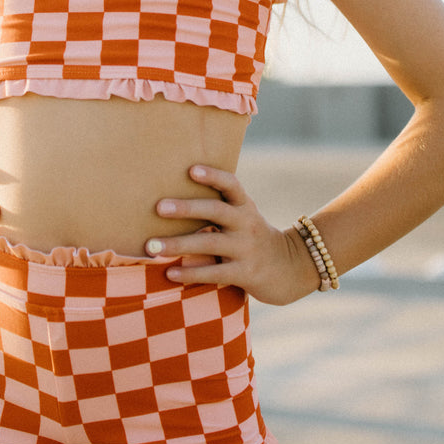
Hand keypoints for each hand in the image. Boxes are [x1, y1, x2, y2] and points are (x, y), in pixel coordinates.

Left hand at [145, 164, 313, 305]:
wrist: (292, 268)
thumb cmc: (252, 238)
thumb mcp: (243, 217)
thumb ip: (218, 208)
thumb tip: (171, 201)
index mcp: (244, 206)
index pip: (231, 184)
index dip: (212, 176)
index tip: (191, 170)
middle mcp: (246, 223)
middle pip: (215, 210)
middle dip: (186, 208)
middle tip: (158, 207)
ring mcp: (246, 248)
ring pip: (209, 243)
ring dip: (178, 244)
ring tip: (152, 247)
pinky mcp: (246, 273)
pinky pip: (214, 272)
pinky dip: (190, 273)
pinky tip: (170, 273)